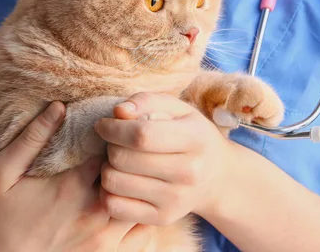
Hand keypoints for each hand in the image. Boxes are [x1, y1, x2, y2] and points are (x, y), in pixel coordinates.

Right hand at [0, 102, 152, 251]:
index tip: (109, 129)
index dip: (113, 135)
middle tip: (122, 147)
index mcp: (72, 186)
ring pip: (141, 200)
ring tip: (128, 172)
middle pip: (131, 173)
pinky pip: (142, 233)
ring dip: (138, 183)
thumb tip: (59, 106)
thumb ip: (32, 138)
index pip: (112, 148)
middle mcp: (95, 212)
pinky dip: (143, 214)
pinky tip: (130, 201)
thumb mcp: (2, 171)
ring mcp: (103, 237)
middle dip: (129, 157)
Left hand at [94, 93, 231, 225]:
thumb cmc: (189, 135)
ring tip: (119, 160)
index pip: (141, 135)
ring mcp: (176, 199)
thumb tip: (119, 112)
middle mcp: (189, 172)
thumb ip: (146, 101)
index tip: (103, 124)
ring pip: (114, 182)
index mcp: (194, 139)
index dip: (113, 128)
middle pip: (123, 159)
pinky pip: (114, 206)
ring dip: (106, 167)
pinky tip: (119, 180)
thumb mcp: (177, 109)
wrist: (216, 177)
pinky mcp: (163, 217)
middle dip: (109, 146)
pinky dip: (107, 192)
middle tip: (114, 142)